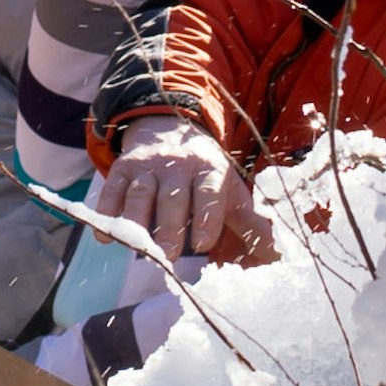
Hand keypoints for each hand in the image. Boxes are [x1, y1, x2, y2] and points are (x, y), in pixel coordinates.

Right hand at [92, 120, 251, 258]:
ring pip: (140, 193)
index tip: (202, 244)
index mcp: (210, 170)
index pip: (209, 192)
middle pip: (172, 197)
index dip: (206, 216)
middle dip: (169, 227)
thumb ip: (251, 224)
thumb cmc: (205, 173)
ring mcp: (148, 165)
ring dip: (137, 222)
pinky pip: (112, 189)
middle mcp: (178, 165)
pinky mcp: (122, 168)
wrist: (169, 128)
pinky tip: (106, 237)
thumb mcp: (230, 192)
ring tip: (139, 250)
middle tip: (167, 257)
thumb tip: (279, 257)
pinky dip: (107, 213)